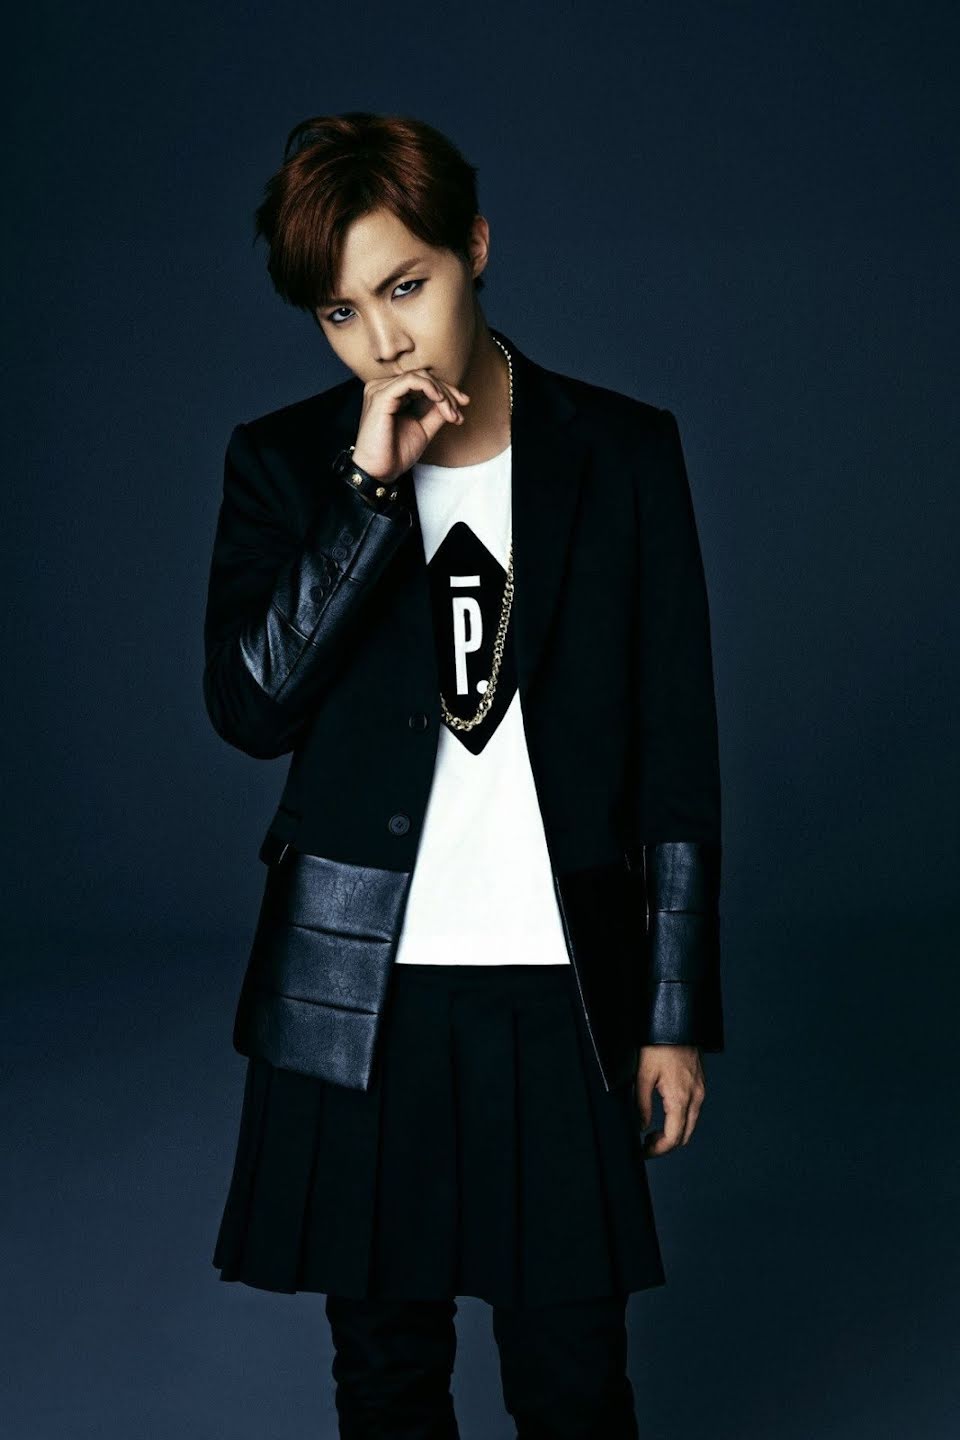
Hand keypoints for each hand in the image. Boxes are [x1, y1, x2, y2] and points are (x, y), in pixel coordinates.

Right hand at [351, 370, 470, 482]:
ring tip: (451, 412)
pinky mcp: (381, 396)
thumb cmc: (396, 453)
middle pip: (423, 376)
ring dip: (441, 393)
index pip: (422, 381)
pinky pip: (410, 381)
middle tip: (458, 411)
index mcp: (391, 394)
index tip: (464, 404)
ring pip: (419, 377)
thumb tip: (454, 401)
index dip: (447, 390)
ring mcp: (380, 390)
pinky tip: (440, 400)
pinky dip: (429, 388)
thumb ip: (436, 413)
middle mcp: (383, 387)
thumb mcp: (423, 429)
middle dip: (447, 392)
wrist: (380, 472)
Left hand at [633, 1044, 704, 1156]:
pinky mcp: (700, 1084)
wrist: (676, 1024)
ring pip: (690, 1124)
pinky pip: (693, 1111)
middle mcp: (695, 1097)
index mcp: (680, 1098)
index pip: (673, 1138)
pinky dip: (680, 1120)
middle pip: (684, 1136)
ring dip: (673, 1133)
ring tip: (652, 1132)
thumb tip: (641, 1127)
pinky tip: (664, 1115)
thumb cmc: (657, 1046)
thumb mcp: (642, 1075)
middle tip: (645, 1145)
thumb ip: (641, 1105)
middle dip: (665, 1145)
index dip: (658, 1150)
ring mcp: (700, 1091)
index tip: (643, 1152)